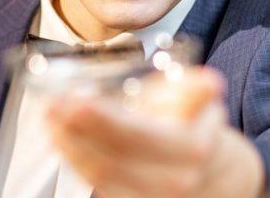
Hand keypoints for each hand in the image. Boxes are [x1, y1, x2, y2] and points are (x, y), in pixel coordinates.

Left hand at [46, 67, 265, 197]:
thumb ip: (196, 90)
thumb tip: (209, 82)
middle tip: (50, 107)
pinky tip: (66, 141)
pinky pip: (103, 188)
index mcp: (191, 149)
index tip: (70, 99)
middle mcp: (175, 182)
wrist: (219, 177)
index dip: (98, 120)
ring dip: (70, 148)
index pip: (134, 136)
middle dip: (73, 133)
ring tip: (51, 120)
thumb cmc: (197, 131)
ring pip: (102, 179)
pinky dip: (80, 163)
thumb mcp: (201, 103)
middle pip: (110, 161)